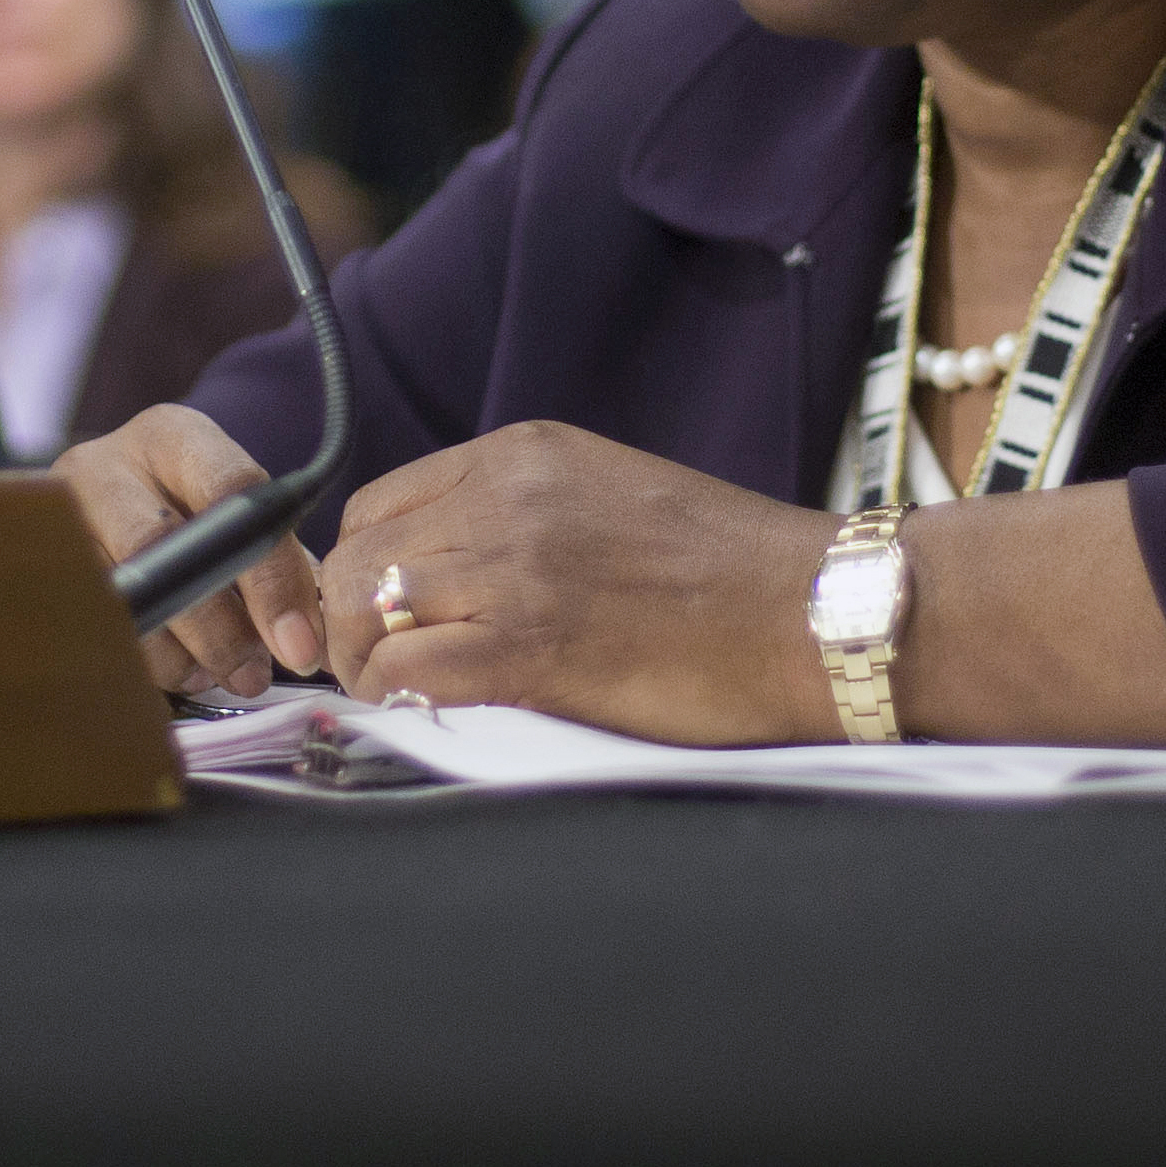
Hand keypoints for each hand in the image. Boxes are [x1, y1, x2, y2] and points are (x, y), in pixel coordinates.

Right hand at [50, 404, 326, 696]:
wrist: (104, 498)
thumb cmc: (188, 508)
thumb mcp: (234, 511)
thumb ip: (280, 562)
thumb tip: (315, 637)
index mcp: (172, 436)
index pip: (232, 494)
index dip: (270, 576)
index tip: (299, 644)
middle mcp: (105, 464)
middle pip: (160, 550)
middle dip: (217, 629)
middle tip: (252, 676)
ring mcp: (57, 518)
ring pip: (119, 600)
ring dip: (177, 656)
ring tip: (211, 673)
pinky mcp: (36, 569)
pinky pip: (89, 631)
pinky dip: (139, 664)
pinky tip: (170, 670)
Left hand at [316, 422, 836, 745]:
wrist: (816, 612)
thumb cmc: (733, 575)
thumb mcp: (610, 498)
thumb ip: (524, 518)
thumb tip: (447, 579)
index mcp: (523, 453)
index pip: (379, 504)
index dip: (367, 570)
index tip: (388, 618)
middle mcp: (505, 495)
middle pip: (354, 556)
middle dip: (349, 621)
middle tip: (382, 672)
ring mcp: (512, 564)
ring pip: (359, 609)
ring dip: (367, 665)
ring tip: (408, 697)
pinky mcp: (527, 642)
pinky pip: (401, 670)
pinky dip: (396, 699)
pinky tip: (432, 713)